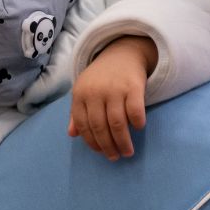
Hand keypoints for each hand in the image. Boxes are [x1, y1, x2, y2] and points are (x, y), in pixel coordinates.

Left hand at [68, 36, 156, 160]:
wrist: (122, 52)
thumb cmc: (101, 77)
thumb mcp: (84, 90)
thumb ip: (77, 112)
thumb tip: (72, 134)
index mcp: (80, 94)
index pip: (83, 124)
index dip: (91, 142)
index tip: (101, 152)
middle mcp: (96, 92)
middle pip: (100, 127)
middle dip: (108, 146)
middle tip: (115, 157)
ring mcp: (115, 89)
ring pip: (117, 123)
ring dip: (123, 141)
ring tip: (127, 151)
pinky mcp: (133, 86)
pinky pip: (135, 111)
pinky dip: (137, 123)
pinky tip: (138, 128)